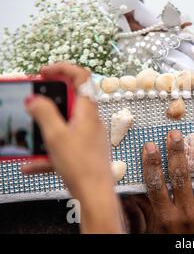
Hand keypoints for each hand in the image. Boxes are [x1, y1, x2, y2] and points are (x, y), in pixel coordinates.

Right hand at [21, 63, 123, 233]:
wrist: (95, 193)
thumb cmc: (82, 165)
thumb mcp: (56, 135)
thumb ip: (44, 113)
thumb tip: (35, 99)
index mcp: (87, 110)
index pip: (81, 77)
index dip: (62, 69)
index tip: (44, 72)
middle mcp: (90, 120)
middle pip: (69, 100)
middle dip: (48, 100)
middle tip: (31, 103)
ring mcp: (87, 136)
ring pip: (63, 125)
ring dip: (44, 129)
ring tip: (28, 135)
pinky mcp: (83, 151)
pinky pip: (62, 146)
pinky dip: (47, 153)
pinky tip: (30, 165)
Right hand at [122, 130, 193, 233]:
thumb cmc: (171, 242)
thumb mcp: (155, 229)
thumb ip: (148, 209)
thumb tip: (135, 188)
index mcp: (165, 216)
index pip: (156, 184)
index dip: (152, 163)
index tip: (150, 145)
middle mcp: (186, 213)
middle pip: (181, 176)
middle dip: (178, 153)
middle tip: (176, 134)